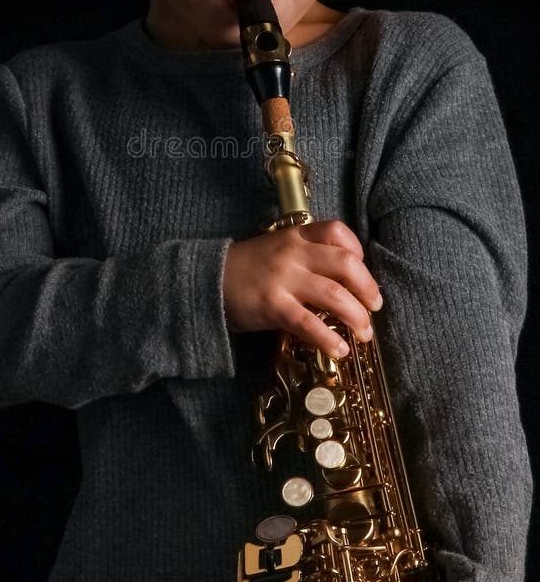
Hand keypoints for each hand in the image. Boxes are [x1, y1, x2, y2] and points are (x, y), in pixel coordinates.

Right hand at [222, 219, 381, 357]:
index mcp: (296, 236)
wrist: (207, 281)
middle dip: (368, 287)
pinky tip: (340, 350)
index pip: (337, 232)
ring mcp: (284, 278)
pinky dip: (329, 338)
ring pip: (334, 294)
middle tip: (374, 306)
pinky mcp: (273, 305)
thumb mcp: (277, 250)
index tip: (362, 269)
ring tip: (364, 334)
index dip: (358, 250)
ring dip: (356, 316)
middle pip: (346, 263)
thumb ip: (306, 257)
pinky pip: (308, 322)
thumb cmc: (246, 269)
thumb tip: (343, 281)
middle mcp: (294, 253)